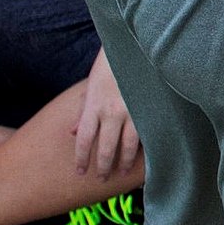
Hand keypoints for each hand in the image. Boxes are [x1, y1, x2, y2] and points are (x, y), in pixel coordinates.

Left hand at [72, 52, 142, 179]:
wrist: (135, 45)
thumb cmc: (111, 63)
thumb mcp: (91, 84)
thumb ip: (83, 109)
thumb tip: (72, 131)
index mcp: (94, 104)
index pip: (84, 139)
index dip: (81, 158)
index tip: (80, 171)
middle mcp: (112, 112)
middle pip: (106, 148)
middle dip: (103, 167)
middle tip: (102, 179)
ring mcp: (134, 111)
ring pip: (129, 146)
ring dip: (124, 162)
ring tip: (122, 172)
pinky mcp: (152, 109)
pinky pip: (147, 135)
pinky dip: (146, 149)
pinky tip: (145, 158)